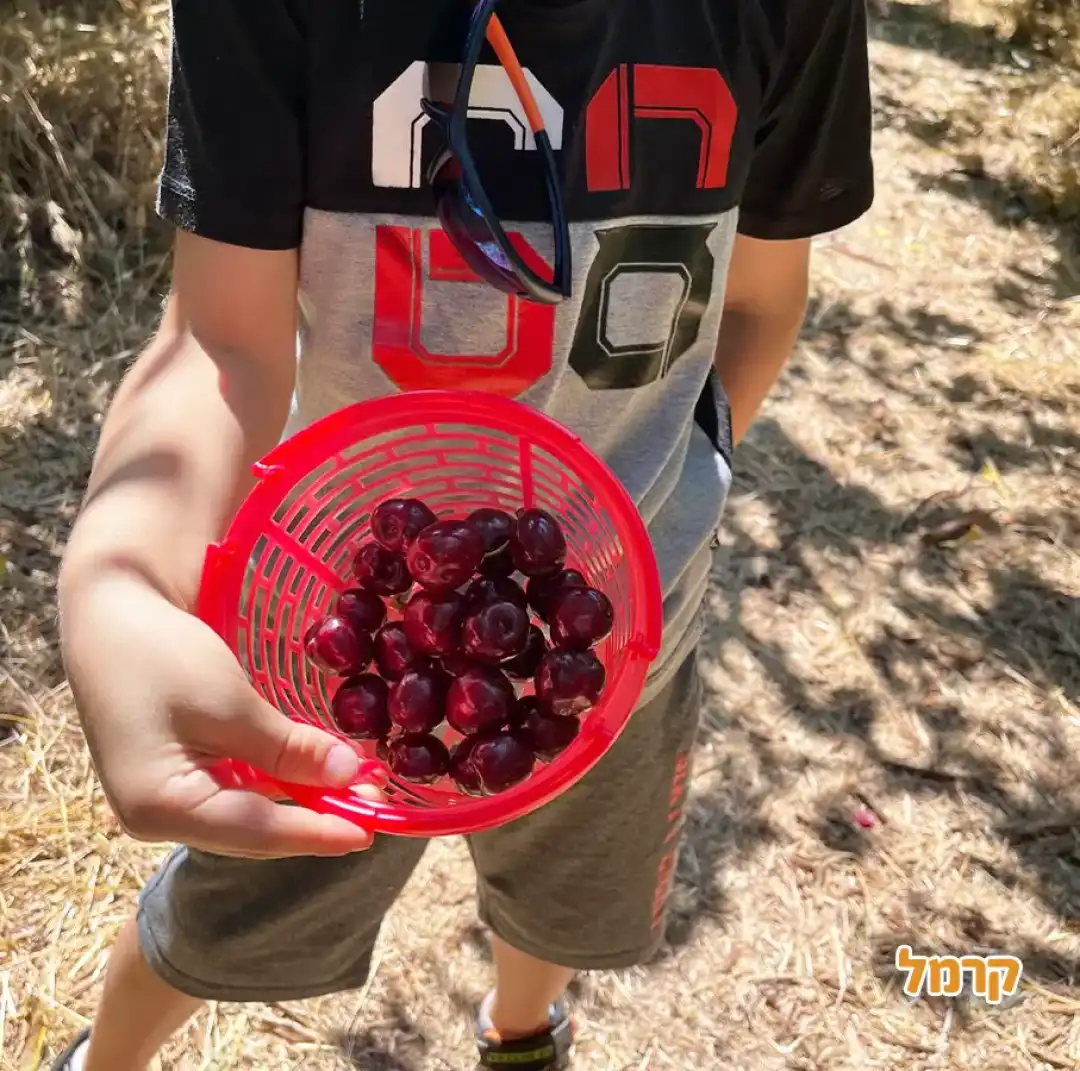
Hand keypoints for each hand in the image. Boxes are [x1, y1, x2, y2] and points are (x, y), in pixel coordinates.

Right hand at [62, 575, 384, 858]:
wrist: (111, 609)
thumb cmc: (161, 654)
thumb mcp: (232, 703)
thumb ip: (287, 749)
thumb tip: (348, 778)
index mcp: (160, 808)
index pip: (256, 833)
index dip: (317, 833)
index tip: (369, 834)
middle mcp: (156, 817)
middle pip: (251, 829)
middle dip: (314, 817)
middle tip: (375, 807)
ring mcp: (163, 796)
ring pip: (246, 812)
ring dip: (300, 800)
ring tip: (355, 791)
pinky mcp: (174, 772)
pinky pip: (234, 790)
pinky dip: (276, 783)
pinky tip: (312, 774)